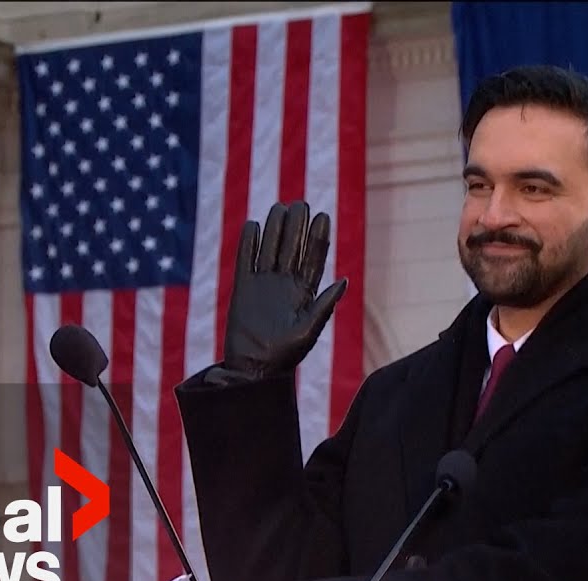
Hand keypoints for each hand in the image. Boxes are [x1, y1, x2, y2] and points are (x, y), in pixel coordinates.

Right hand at [220, 201, 346, 379]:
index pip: (314, 258)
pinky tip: (253, 226)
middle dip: (297, 226)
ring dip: (275, 229)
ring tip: (280, 208)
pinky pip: (246, 259)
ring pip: (270, 248)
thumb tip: (344, 280)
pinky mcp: (243, 288)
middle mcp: (286, 284)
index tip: (322, 216)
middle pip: (293, 247)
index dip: (318, 237)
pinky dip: (248, 243)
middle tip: (300, 205)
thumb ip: (324, 305)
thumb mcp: (309, 330)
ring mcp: (264, 283)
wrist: (253, 368)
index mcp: (305, 292)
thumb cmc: (285, 356)